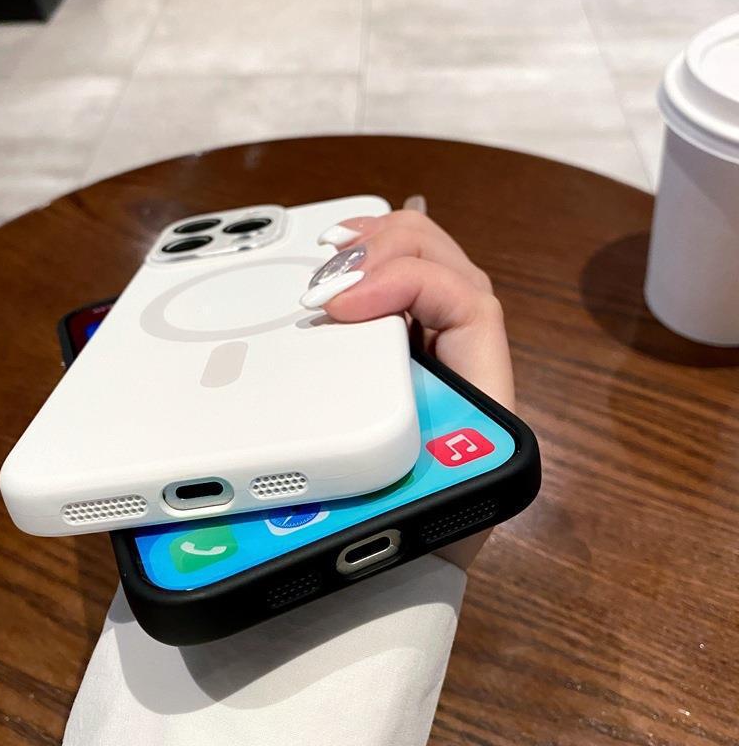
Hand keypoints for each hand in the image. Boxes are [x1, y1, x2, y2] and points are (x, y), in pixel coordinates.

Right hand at [301, 199, 514, 570]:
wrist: (415, 562)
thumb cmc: (418, 536)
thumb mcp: (411, 492)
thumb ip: (383, 453)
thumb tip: (322, 407)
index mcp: (483, 388)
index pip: (466, 300)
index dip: (404, 285)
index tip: (340, 306)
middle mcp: (467, 359)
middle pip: (451, 265)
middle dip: (390, 250)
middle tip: (329, 272)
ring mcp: (439, 350)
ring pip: (429, 264)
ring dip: (380, 244)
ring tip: (333, 245)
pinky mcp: (408, 353)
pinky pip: (402, 287)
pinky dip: (372, 262)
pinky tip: (341, 256)